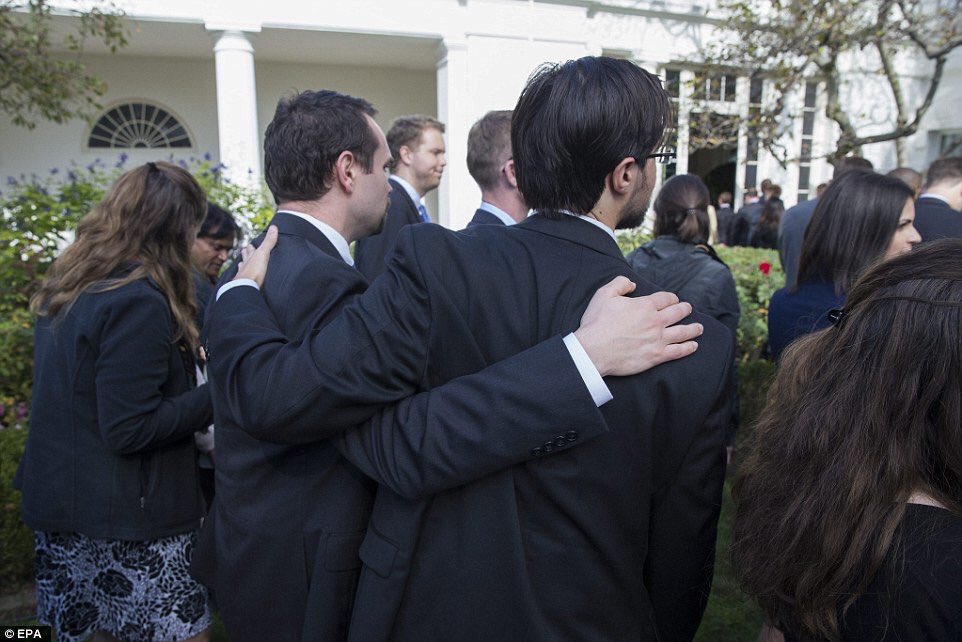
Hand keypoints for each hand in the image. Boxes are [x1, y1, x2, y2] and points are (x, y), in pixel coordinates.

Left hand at [233, 225, 278, 288]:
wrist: (245, 286)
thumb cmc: (254, 270)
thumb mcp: (264, 254)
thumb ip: (269, 242)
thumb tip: (273, 227)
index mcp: (251, 256)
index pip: (250, 248)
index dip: (251, 246)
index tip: (251, 244)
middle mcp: (245, 264)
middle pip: (244, 257)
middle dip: (245, 254)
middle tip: (246, 251)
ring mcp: (243, 274)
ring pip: (241, 267)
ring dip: (242, 265)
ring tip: (242, 264)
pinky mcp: (243, 284)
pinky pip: (242, 278)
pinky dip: (242, 277)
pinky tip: (242, 278)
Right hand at [574, 276, 701, 376]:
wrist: (593, 351)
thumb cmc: (597, 323)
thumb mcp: (604, 294)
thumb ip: (620, 283)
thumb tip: (632, 284)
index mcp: (645, 305)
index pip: (666, 298)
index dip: (671, 298)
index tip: (672, 300)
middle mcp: (656, 321)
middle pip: (679, 312)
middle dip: (685, 309)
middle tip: (688, 309)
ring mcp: (658, 339)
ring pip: (683, 332)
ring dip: (693, 328)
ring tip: (699, 328)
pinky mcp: (657, 356)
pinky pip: (678, 351)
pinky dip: (688, 348)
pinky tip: (693, 346)